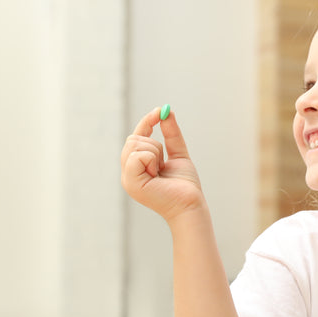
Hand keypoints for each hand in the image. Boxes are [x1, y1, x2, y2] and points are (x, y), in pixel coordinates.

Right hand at [120, 107, 204, 222]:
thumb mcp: (178, 153)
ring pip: (136, 144)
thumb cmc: (185, 185)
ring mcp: (127, 179)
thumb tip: (167, 112)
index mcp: (136, 167)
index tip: (160, 112)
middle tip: (163, 164)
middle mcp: (128, 173)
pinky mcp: (131, 183)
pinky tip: (157, 174)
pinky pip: (137, 155)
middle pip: (133, 139)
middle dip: (155, 145)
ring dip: (155, 153)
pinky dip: (152, 159)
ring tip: (161, 172)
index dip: (146, 122)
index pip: (135, 137)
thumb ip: (171, 134)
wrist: (190, 204)